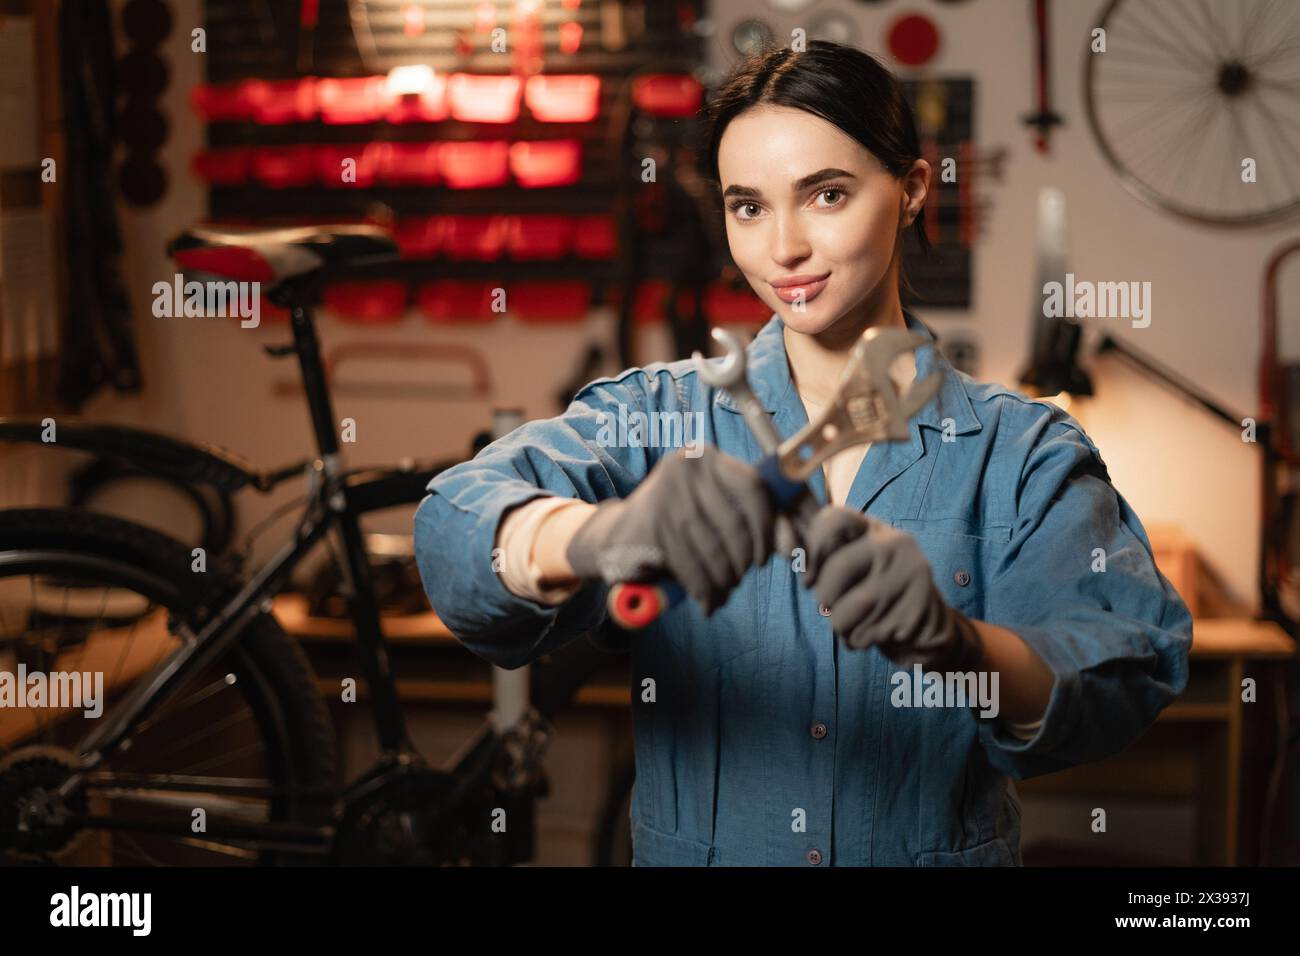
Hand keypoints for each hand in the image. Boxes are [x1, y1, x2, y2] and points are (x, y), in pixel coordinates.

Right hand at [565, 446, 774, 614]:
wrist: (618, 536)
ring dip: (724, 580)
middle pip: (735, 524)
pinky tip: (707, 600)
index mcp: (705, 457)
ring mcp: (665, 497)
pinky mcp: (651, 527)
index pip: (752, 488)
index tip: (765, 556)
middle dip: (742, 561)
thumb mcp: (715, 511)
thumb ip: (757, 521)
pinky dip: (704, 590)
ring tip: (723, 590)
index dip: (767, 527)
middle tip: (738, 578)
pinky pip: (692, 566)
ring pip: (714, 550)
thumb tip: (792, 546)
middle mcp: (684, 469)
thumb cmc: (679, 523)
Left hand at [802, 507, 983, 670]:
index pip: (833, 518)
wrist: (926, 628)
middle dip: (824, 597)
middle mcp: (895, 545)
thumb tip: (785, 549)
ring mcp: (909, 577)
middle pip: (838, 569)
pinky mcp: (914, 612)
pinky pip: (862, 635)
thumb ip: (822, 554)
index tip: (807, 577)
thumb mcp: (853, 564)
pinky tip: (874, 633)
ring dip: (839, 625)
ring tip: (855, 621)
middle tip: (830, 605)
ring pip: (845, 610)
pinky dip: (856, 641)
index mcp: (874, 528)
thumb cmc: (874, 592)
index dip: (811, 548)